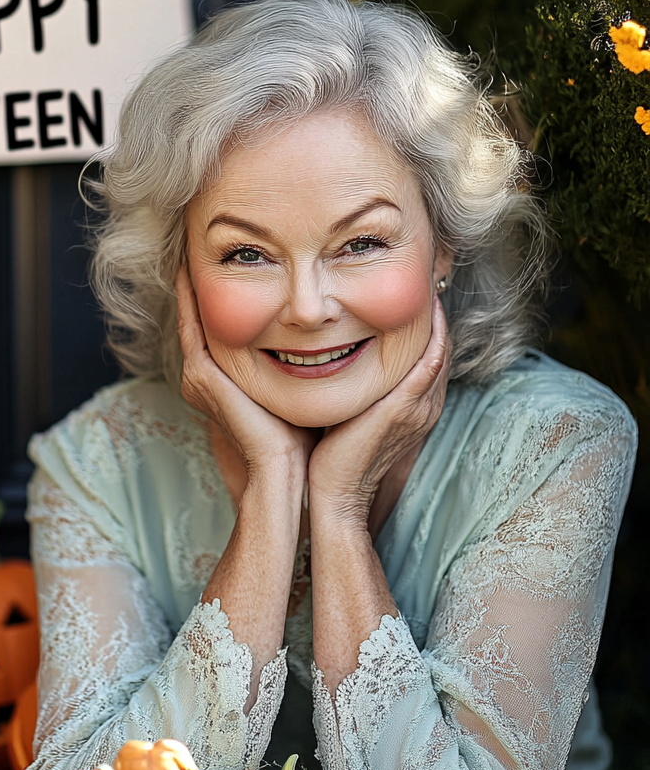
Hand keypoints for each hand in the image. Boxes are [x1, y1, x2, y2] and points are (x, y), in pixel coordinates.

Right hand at [176, 266, 314, 481]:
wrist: (286, 471)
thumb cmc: (301, 435)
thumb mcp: (298, 386)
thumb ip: (301, 361)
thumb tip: (331, 328)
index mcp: (225, 380)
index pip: (221, 327)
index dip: (223, 295)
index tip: (236, 262)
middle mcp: (204, 376)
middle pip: (202, 318)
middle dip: (204, 283)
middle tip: (206, 245)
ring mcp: (198, 376)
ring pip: (193, 317)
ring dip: (192, 284)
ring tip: (194, 249)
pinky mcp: (201, 375)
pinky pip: (191, 325)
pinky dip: (189, 297)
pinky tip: (191, 270)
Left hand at [308, 292, 451, 526]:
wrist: (332, 494)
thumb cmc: (331, 453)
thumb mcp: (349, 408)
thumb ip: (354, 383)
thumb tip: (331, 351)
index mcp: (412, 405)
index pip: (428, 354)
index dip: (426, 323)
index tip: (415, 291)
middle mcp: (422, 405)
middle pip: (439, 347)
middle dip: (434, 313)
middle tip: (428, 276)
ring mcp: (418, 409)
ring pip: (438, 352)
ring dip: (437, 319)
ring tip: (430, 283)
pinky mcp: (404, 411)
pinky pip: (428, 367)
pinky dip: (432, 339)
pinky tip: (428, 313)